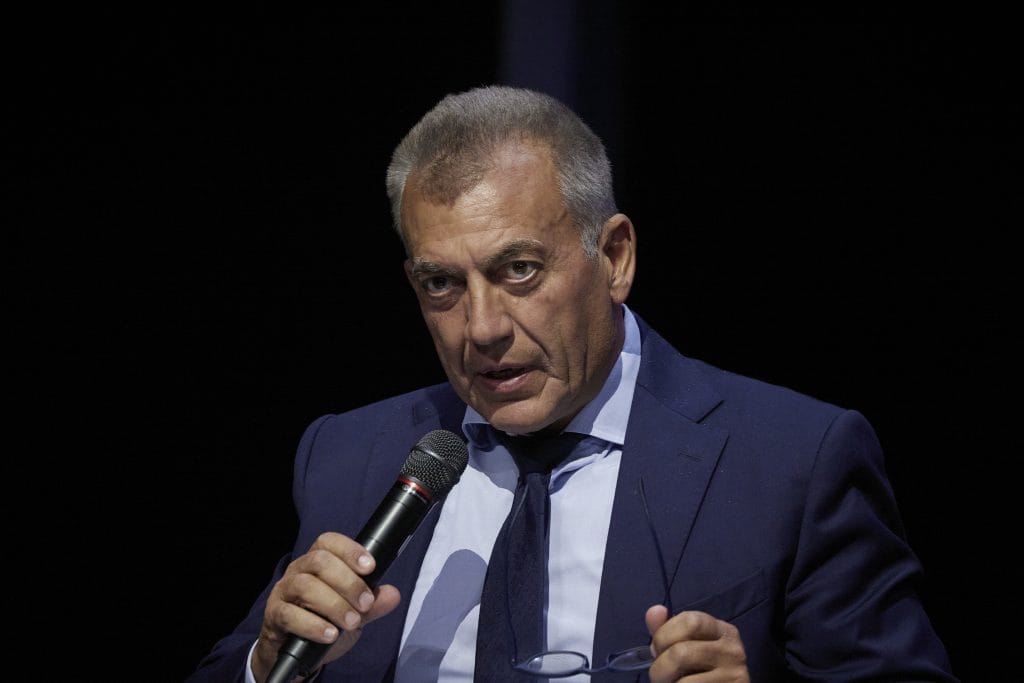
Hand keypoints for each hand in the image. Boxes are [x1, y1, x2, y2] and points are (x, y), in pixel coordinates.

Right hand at [251, 532, 401, 681]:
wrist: (299, 655)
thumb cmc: (326, 622)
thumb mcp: (354, 613)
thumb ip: (373, 604)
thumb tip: (394, 595)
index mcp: (317, 562)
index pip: (329, 542)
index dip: (350, 550)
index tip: (371, 567)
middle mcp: (298, 571)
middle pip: (319, 561)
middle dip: (348, 582)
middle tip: (366, 603)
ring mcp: (283, 592)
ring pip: (305, 586)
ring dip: (334, 604)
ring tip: (352, 622)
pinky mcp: (274, 616)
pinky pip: (289, 615)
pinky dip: (313, 625)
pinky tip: (330, 635)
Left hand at [644, 606, 749, 681]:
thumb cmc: (700, 672)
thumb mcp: (685, 647)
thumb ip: (667, 631)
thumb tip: (654, 610)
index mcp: (723, 631)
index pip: (690, 620)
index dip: (664, 635)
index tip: (658, 650)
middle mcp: (732, 650)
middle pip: (682, 651)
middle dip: (661, 665)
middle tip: (661, 675)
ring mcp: (734, 675)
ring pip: (684, 679)